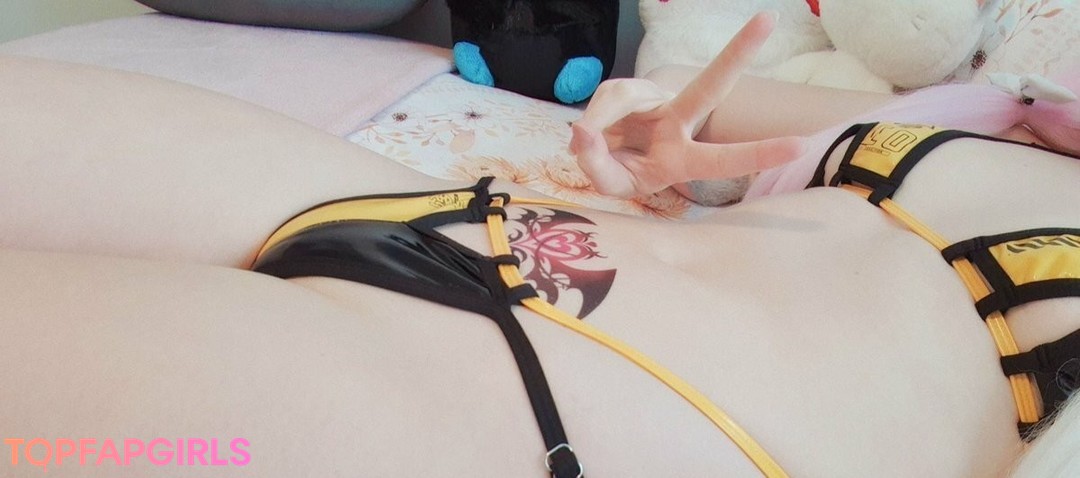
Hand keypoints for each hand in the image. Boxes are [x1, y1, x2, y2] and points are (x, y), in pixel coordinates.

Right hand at [570, 11, 804, 197]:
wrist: (603, 155)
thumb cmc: (621, 173)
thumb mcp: (613, 185)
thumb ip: (598, 165)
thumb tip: (584, 132)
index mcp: (684, 159)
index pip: (724, 158)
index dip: (761, 153)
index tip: (802, 145)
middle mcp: (678, 121)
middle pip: (709, 85)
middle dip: (738, 52)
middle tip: (769, 19)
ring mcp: (654, 101)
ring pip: (625, 95)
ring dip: (602, 120)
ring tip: (585, 143)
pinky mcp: (629, 90)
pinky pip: (607, 96)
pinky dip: (593, 118)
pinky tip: (584, 134)